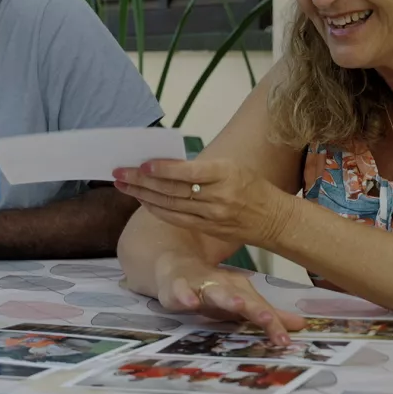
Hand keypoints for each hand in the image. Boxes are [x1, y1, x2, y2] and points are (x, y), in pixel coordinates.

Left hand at [113, 158, 297, 247]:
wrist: (273, 219)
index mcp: (225, 174)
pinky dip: (157, 209)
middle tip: (119, 172)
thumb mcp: (232, 167)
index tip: (143, 165)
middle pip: (173, 190)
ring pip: (170, 205)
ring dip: (143, 195)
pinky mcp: (207, 229)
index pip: (189, 173)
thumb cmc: (252, 186)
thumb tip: (165, 164)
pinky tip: (142, 201)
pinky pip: (176, 219)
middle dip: (142, 181)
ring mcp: (211, 216)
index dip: (164, 170)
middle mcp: (217, 197)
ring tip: (123, 185)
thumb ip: (201, 168)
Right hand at [140, 254, 304, 345]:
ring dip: (226, 297)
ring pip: (214, 291)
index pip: (260, 306)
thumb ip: (268, 313)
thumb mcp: (241, 301)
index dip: (273, 322)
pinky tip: (189, 303)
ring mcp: (200, 284)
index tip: (286, 340)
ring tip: (237, 305)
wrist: (176, 267)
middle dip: (255, 308)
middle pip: (242, 297)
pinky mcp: (176, 286)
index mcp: (241, 289)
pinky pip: (179, 290)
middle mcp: (223, 285)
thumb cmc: (213, 289)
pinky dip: (184, 295)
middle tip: (268, 319)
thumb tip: (300, 324)